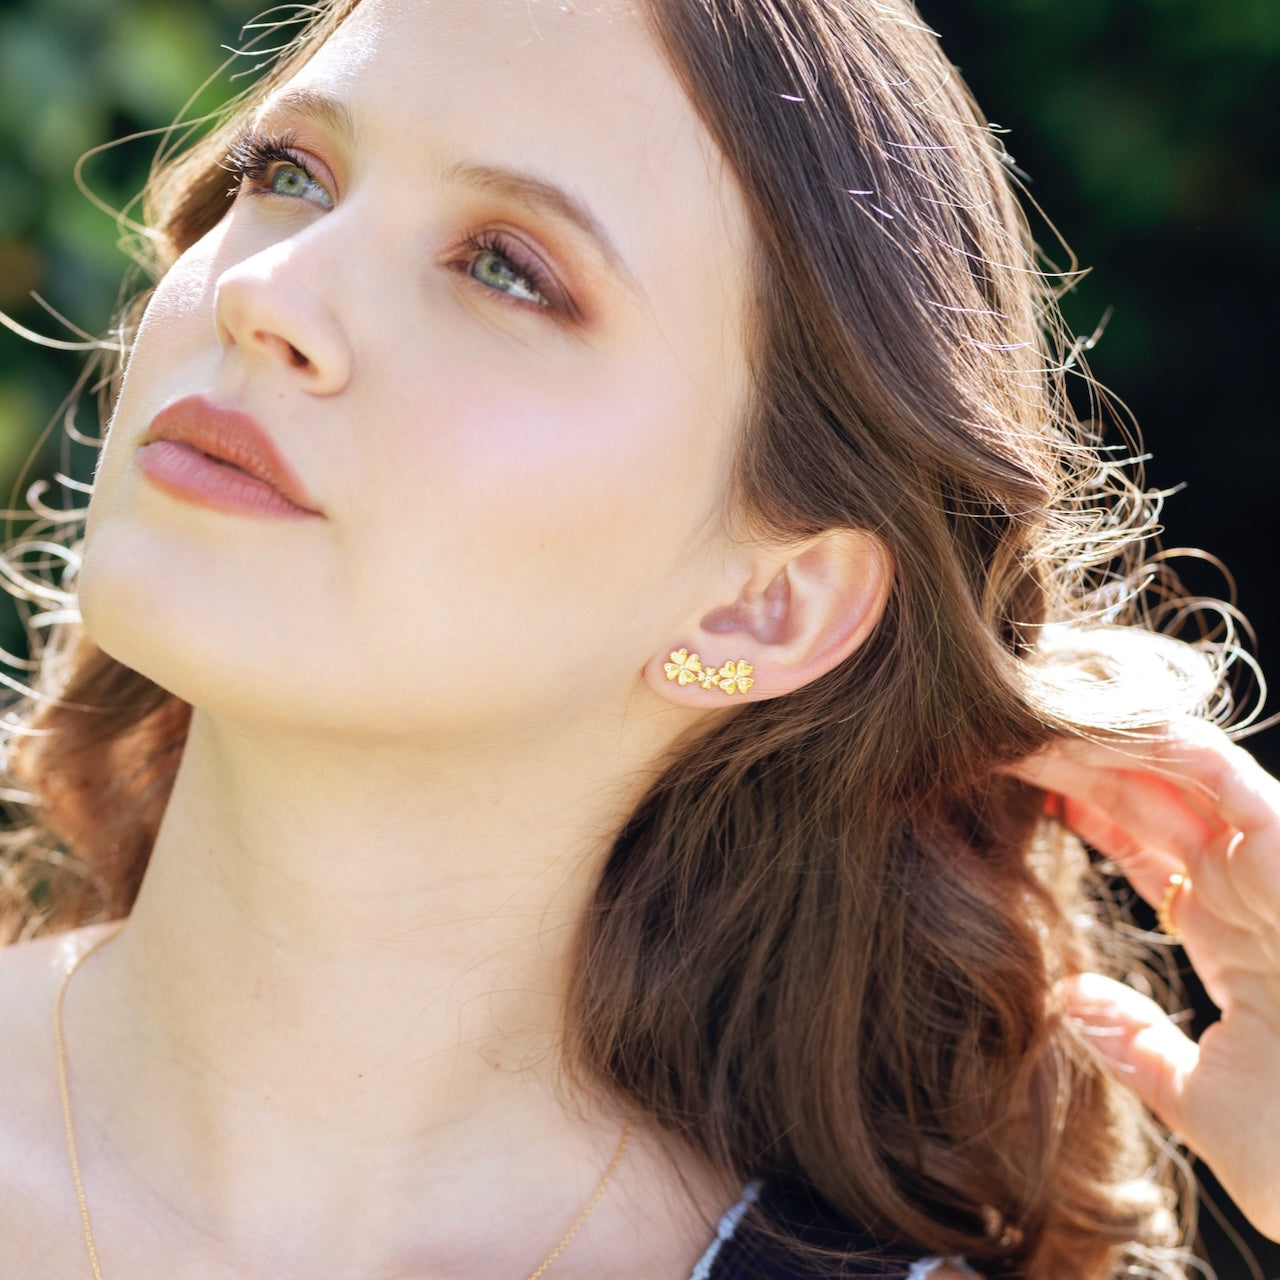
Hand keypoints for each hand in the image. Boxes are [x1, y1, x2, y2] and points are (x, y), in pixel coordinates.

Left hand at [1014, 721, 1279, 1241]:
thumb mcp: (1208, 1104)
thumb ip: (1141, 1049)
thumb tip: (1074, 1002)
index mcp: (1240, 943)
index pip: (1147, 856)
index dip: (1085, 815)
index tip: (1016, 789)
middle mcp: (1257, 895)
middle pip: (1150, 805)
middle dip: (1077, 765)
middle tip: (996, 734)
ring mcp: (1279, 873)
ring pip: (1178, 779)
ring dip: (1101, 743)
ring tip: (1022, 715)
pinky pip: (1226, 779)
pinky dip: (1163, 742)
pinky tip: (1094, 719)